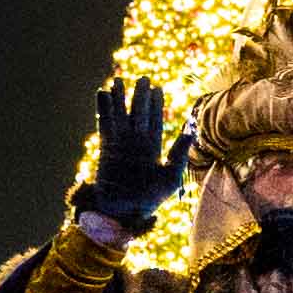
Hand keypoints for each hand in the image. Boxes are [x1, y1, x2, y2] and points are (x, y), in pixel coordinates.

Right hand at [78, 74, 195, 238]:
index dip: (156, 105)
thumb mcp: (170, 177)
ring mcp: (120, 144)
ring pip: (120, 115)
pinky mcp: (106, 148)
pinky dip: (103, 109)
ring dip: (119, 99)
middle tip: (143, 79)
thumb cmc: (149, 199)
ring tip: (118, 80)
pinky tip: (102, 94)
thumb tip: (190, 131)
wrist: (123, 213)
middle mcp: (136, 143)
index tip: (158, 88)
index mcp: (152, 148)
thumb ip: (179, 154)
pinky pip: (104, 124)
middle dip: (139, 97)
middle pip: (138, 114)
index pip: (154, 121)